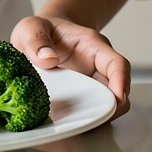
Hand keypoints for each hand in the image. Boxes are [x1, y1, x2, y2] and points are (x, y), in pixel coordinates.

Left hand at [11, 15, 130, 119]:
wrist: (39, 37)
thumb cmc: (40, 30)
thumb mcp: (30, 28)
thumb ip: (36, 39)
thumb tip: (47, 59)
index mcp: (92, 46)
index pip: (117, 64)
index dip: (121, 81)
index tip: (118, 98)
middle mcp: (97, 68)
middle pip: (117, 92)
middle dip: (111, 108)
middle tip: (91, 120)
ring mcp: (91, 84)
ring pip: (105, 106)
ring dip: (95, 117)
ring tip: (73, 124)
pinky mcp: (82, 97)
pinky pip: (88, 111)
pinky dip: (81, 120)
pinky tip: (65, 124)